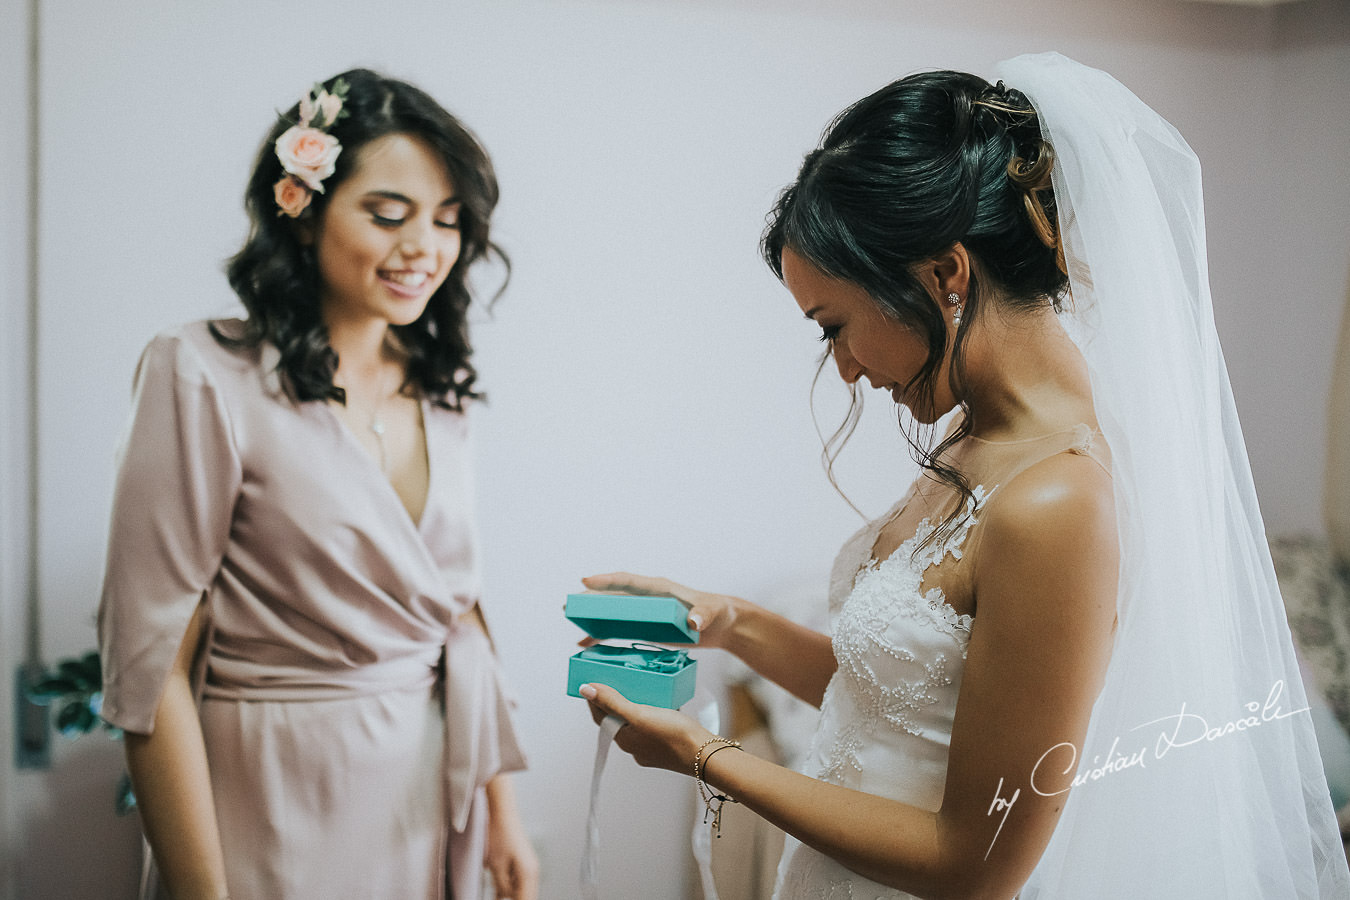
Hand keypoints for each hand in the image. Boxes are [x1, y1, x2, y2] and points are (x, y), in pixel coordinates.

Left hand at [484, 777, 539, 899]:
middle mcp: (532, 871)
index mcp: (528, 874)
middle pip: (525, 896)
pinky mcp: (521, 862)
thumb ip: (502, 886)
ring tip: (497, 893)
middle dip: (514, 898)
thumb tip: (505, 897)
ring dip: (510, 894)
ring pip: (520, 890)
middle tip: (499, 897)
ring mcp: (527, 866)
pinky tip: (498, 894)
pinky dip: (508, 888)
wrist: (502, 812)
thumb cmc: (499, 834)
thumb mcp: (495, 865)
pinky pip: (516, 881)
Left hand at [579, 681, 713, 774]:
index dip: (596, 698)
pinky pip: (653, 725)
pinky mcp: (667, 744)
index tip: (594, 680)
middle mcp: (635, 746)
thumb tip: (585, 689)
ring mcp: (651, 747)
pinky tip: (662, 702)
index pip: (601, 716)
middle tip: (618, 680)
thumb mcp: (638, 714)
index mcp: (624, 740)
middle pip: (618, 719)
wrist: (705, 754)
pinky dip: (653, 712)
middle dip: (616, 700)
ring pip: (637, 722)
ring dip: (636, 705)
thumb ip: (612, 701)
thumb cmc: (672, 735)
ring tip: (641, 688)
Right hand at [580, 573, 745, 650]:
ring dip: (592, 615)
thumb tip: (692, 621)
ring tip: (571, 619)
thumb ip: (703, 615)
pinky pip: (619, 630)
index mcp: (659, 589)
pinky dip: (602, 636)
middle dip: (591, 599)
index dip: (607, 581)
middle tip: (569, 604)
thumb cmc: (718, 613)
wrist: (723, 625)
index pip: (628, 581)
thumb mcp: (712, 612)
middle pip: (613, 596)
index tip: (585, 581)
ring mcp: (645, 614)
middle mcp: (647, 599)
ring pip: (612, 612)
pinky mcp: (646, 628)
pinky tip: (585, 644)